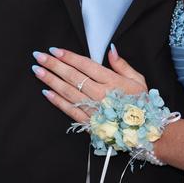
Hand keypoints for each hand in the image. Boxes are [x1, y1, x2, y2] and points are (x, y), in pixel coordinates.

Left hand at [33, 45, 147, 122]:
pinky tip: (47, 92)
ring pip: (68, 92)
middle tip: (39, 56)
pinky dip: (57, 101)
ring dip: (51, 81)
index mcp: (112, 81)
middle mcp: (100, 94)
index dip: (69, 56)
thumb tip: (110, 49)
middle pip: (72, 76)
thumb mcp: (138, 80)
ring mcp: (93, 109)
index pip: (86, 65)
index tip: (55, 50)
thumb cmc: (142, 105)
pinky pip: (70, 110)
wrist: (145, 133)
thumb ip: (122, 64)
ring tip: (38, 71)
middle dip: (54, 65)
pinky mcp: (89, 123)